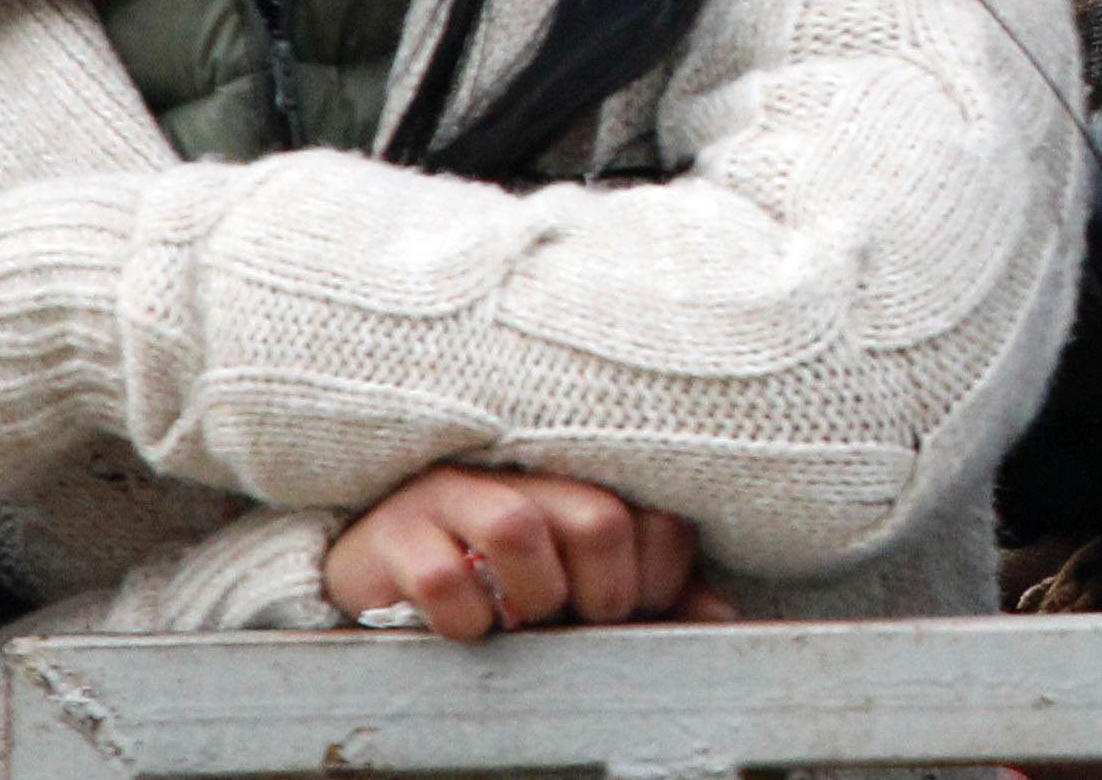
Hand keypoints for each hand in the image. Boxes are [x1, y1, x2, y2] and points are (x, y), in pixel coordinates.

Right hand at [323, 468, 727, 642]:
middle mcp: (525, 473)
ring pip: (518, 529)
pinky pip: (444, 576)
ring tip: (523, 621)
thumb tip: (721, 618)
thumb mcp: (581, 579)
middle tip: (578, 621)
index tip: (632, 612)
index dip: (659, 581)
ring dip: (533, 599)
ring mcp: (455, 494)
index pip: (659, 517)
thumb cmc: (501, 577)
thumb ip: (651, 592)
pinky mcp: (395, 533)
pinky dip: (466, 619)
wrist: (381, 569)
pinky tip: (468, 627)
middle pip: (597, 518)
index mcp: (584, 478)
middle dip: (602, 594)